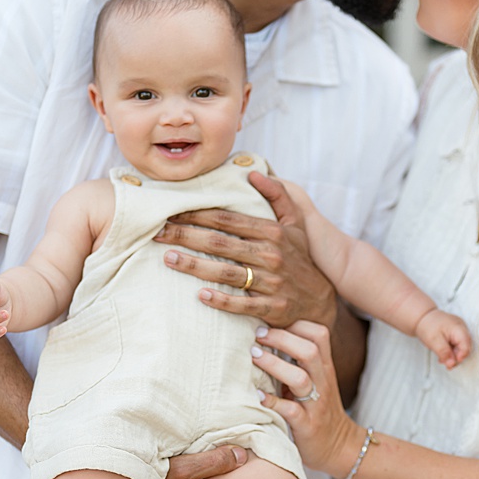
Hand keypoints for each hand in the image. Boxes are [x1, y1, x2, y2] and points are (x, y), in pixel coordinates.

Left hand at [157, 172, 337, 328]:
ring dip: (194, 265)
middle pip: (220, 242)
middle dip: (186, 236)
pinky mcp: (273, 306)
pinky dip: (222, 300)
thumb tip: (255, 172)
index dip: (197, 214)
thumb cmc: (299, 259)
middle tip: (157, 233)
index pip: (228, 219)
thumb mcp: (296, 224)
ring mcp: (273, 282)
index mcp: (273, 232)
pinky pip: (243, 304)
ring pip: (227, 272)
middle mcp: (272, 255)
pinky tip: (201, 295)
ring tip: (167, 259)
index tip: (171, 211)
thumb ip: (278, 195)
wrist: (320, 300)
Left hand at [251, 322, 366, 474]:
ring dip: (274, 365)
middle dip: (281, 338)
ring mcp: (316, 404)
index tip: (270, 323)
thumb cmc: (318, 409)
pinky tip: (257, 395)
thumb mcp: (315, 380)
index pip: (319, 334)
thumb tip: (266, 337)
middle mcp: (323, 381)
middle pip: (310, 350)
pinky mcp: (307, 425)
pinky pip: (290, 410)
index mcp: (324, 368)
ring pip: (300, 378)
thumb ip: (298, 361)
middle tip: (257, 335)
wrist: (339, 446)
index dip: (295, 324)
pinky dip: (272, 401)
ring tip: (254, 356)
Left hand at [415, 309, 473, 367]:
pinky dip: (452, 351)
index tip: (450, 365)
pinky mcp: (457, 333)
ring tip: (442, 360)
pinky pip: (458, 344)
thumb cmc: (428, 327)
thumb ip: (444, 353)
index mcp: (458, 328)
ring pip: (462, 347)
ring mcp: (460, 330)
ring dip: (454, 355)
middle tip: (446, 366)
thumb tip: (452, 365)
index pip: (466, 345)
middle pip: (466, 347)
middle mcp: (462, 328)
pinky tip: (443, 355)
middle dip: (456, 358)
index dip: (460, 357)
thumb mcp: (433, 341)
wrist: (423, 317)